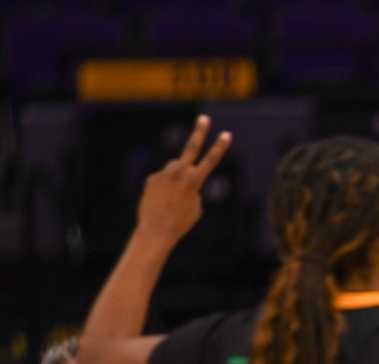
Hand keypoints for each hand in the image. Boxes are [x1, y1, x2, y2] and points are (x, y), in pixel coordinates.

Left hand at [135, 114, 232, 247]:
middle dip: (199, 132)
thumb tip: (183, 176)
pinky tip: (160, 200)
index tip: (227, 134)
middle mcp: (179, 173)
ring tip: (172, 197)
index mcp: (195, 181)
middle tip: (204, 118)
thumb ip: (193, 187)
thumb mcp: (195, 207)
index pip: (211, 160)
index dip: (220, 147)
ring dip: (177, 177)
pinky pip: (163, 178)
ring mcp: (164, 173)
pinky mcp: (152, 177)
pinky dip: (164, 187)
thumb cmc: (180, 223)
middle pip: (191, 147)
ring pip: (175, 168)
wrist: (156, 231)